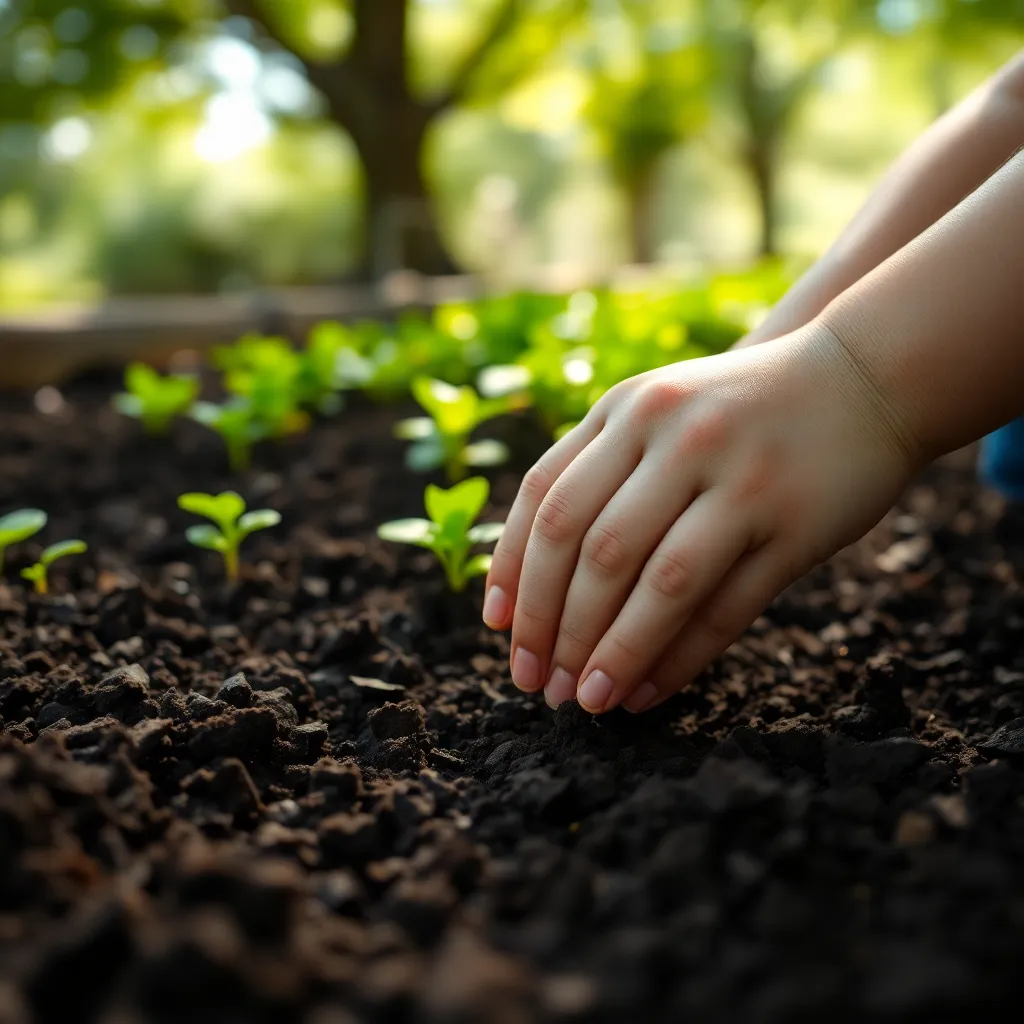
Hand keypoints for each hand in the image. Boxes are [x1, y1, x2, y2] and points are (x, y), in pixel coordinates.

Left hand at [482, 323, 920, 713]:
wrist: (861, 376)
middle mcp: (676, 437)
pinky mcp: (794, 523)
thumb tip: (527, 583)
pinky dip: (679, 658)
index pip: (545, 500)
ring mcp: (739, 478)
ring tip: (586, 701)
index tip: (499, 632)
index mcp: (627, 409)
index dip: (513, 573)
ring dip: (612, 652)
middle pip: (591, 548)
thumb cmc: (735, 411)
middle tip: (537, 683)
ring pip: (657, 583)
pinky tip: (647, 693)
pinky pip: (725, 607)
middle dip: (553, 626)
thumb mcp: (656, 413)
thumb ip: (596, 470)